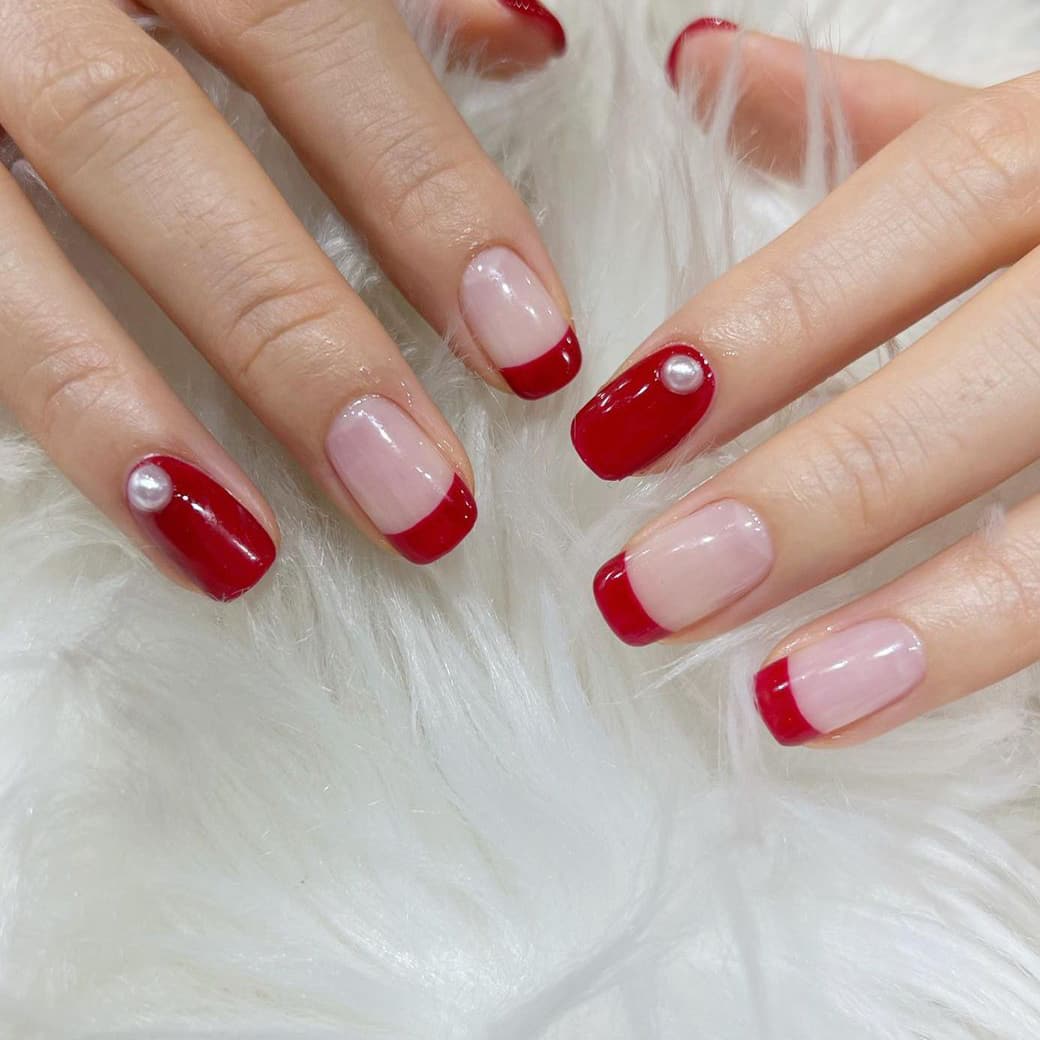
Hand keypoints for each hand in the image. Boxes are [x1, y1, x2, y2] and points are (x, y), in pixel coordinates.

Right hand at [0, 0, 576, 599]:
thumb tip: (525, 40)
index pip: (312, 31)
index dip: (430, 195)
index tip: (533, 349)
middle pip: (147, 142)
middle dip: (296, 336)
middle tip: (421, 497)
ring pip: (1, 245)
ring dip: (126, 409)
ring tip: (241, 550)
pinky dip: (37, 407)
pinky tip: (130, 507)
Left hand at [574, 20, 1039, 746]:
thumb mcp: (1021, 133)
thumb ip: (863, 117)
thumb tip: (700, 60)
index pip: (927, 207)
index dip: (767, 322)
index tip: (616, 432)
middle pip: (993, 376)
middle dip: (817, 491)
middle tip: (652, 588)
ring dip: (931, 624)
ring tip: (782, 700)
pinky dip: (1006, 656)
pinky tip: (886, 706)